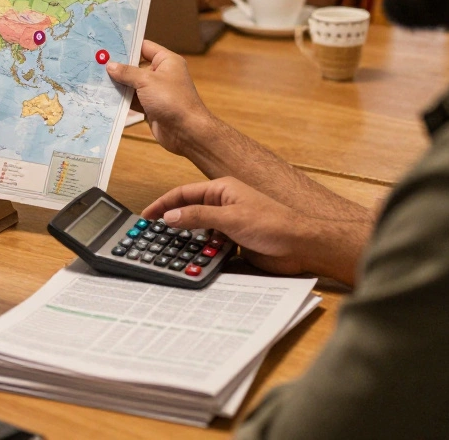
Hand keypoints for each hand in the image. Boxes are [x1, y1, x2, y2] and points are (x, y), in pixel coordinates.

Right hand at [106, 40, 214, 156]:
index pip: (144, 47)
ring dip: (117, 84)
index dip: (127, 46)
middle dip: (118, 66)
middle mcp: (161, 74)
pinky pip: (133, 99)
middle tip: (95, 62)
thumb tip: (109, 65)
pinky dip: (121, 99)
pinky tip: (104, 96)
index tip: (107, 45)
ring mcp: (155, 91)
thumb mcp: (147, 81)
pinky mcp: (150, 107)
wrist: (186, 131)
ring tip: (95, 78)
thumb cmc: (171, 99)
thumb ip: (127, 72)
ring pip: (132, 84)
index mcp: (166, 61)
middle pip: (136, 66)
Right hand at [142, 177, 312, 276]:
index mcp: (222, 189)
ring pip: (198, 230)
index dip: (163, 204)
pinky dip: (201, 251)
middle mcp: (224, 204)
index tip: (147, 215)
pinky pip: (210, 245)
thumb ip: (198, 217)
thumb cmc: (275, 224)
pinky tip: (194, 258)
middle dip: (172, 222)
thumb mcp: (231, 218)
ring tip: (170, 248)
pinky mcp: (234, 241)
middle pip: (189, 211)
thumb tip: (170, 216)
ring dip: (187, 239)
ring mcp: (229, 223)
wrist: (301, 247)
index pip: (184, 193)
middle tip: (152, 234)